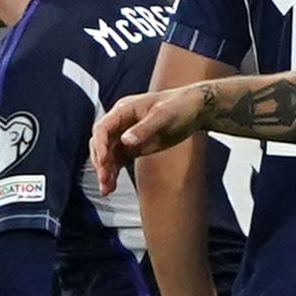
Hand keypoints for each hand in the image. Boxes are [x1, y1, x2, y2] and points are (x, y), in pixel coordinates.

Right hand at [92, 86, 208, 191]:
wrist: (195, 109)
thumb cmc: (179, 106)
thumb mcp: (163, 116)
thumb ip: (144, 129)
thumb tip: (125, 141)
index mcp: (124, 110)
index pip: (103, 128)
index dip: (100, 145)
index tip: (103, 161)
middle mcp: (120, 122)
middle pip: (101, 143)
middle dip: (101, 161)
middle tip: (104, 179)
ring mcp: (126, 135)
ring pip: (108, 155)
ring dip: (105, 171)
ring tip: (106, 189)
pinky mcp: (133, 147)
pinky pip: (118, 161)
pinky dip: (113, 173)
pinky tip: (111, 187)